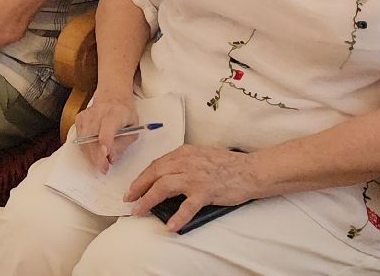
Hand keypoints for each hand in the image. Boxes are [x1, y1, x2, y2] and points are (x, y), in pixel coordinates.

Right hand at [70, 93, 138, 174]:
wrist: (113, 96)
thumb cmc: (125, 114)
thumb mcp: (133, 128)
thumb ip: (123, 144)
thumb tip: (111, 158)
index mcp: (117, 112)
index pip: (108, 126)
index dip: (106, 140)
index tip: (106, 155)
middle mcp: (100, 112)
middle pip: (93, 136)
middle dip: (97, 156)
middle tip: (104, 168)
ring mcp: (87, 115)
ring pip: (84, 139)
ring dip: (91, 154)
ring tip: (101, 162)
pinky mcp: (80, 118)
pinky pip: (79, 138)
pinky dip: (86, 148)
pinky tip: (94, 151)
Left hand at [124, 144, 258, 230]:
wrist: (251, 170)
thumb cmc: (227, 165)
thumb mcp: (201, 156)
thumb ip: (184, 163)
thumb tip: (166, 177)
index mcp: (184, 153)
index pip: (157, 164)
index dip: (142, 176)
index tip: (134, 186)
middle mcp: (187, 162)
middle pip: (155, 173)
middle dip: (138, 187)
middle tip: (129, 199)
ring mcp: (195, 177)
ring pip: (164, 187)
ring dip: (148, 199)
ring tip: (139, 210)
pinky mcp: (206, 191)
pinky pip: (187, 206)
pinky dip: (177, 217)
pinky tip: (170, 226)